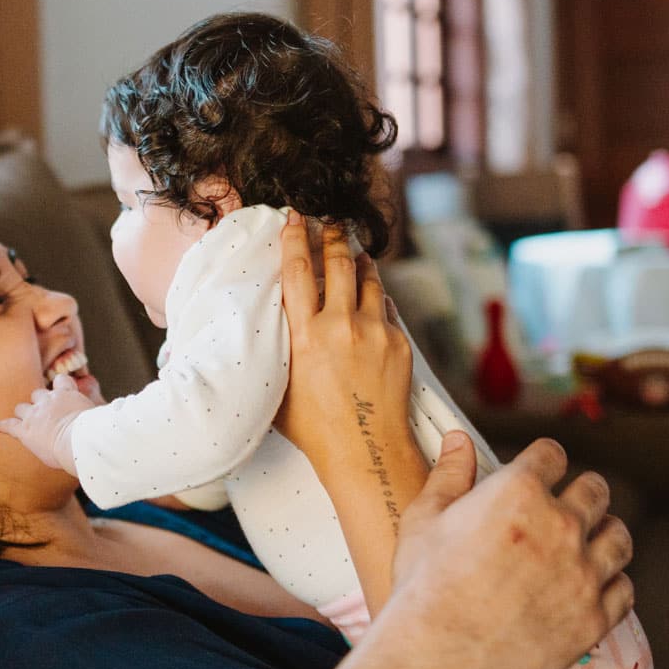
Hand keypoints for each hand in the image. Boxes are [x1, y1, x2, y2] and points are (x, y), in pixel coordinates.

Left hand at [0, 374, 98, 474]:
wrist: (78, 442)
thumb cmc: (95, 431)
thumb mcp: (102, 413)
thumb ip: (105, 406)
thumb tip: (125, 405)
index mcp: (66, 394)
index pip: (61, 381)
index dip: (61, 387)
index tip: (63, 391)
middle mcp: (47, 400)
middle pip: (38, 394)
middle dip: (40, 402)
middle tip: (45, 413)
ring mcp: (34, 414)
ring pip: (22, 407)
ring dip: (24, 413)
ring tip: (26, 420)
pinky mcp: (24, 430)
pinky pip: (9, 425)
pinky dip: (2, 426)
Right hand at [274, 212, 414, 467]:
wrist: (366, 450)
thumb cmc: (314, 428)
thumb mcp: (279, 385)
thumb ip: (277, 349)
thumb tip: (270, 326)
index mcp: (305, 334)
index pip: (297, 271)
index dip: (295, 238)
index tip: (295, 217)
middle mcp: (341, 326)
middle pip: (338, 262)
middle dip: (333, 235)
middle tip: (330, 221)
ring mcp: (374, 332)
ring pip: (369, 279)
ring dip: (360, 261)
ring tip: (355, 252)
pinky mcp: (398, 343)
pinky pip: (386, 308)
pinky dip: (376, 298)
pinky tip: (371, 297)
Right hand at [391, 435, 635, 668]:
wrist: (442, 655)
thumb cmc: (426, 586)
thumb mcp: (424, 519)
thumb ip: (449, 474)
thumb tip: (459, 440)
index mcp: (519, 491)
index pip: (551, 455)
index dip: (544, 460)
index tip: (540, 470)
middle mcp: (561, 525)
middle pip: (595, 490)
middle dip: (582, 491)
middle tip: (570, 504)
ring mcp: (583, 572)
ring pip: (618, 537)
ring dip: (605, 533)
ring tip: (591, 541)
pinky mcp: (594, 616)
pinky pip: (624, 589)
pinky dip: (612, 584)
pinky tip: (593, 585)